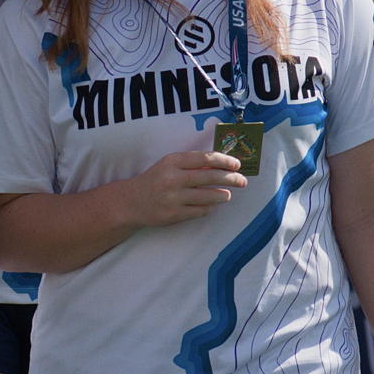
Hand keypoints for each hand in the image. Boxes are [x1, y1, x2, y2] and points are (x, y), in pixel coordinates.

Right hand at [120, 151, 246, 228]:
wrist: (131, 202)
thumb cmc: (155, 180)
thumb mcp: (168, 166)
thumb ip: (191, 165)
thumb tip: (222, 165)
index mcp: (171, 162)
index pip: (205, 158)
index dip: (224, 161)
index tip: (236, 164)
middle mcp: (172, 178)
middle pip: (211, 177)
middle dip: (231, 178)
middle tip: (242, 181)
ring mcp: (173, 198)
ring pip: (209, 196)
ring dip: (223, 195)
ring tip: (226, 195)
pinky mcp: (174, 214)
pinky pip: (201, 211)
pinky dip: (209, 208)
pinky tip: (209, 205)